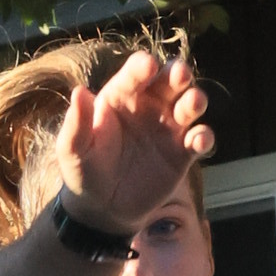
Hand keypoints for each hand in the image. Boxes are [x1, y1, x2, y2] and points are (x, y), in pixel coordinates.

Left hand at [55, 43, 213, 229]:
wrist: (102, 208)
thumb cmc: (83, 171)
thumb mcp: (72, 150)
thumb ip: (76, 124)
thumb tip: (78, 92)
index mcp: (121, 96)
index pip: (135, 74)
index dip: (142, 67)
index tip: (148, 66)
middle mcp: (149, 105)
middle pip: (170, 80)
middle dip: (178, 73)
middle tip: (180, 75)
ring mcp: (168, 128)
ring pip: (189, 105)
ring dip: (195, 100)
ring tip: (193, 103)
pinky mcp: (182, 153)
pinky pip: (198, 140)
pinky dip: (203, 137)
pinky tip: (199, 141)